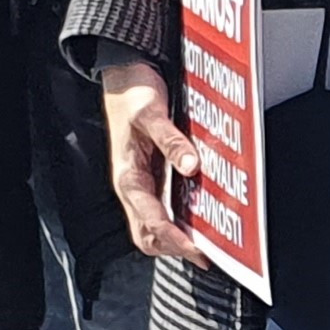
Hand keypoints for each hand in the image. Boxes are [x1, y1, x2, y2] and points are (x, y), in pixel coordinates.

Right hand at [102, 59, 208, 262]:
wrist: (123, 75)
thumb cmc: (132, 93)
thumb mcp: (152, 113)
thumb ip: (171, 141)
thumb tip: (191, 167)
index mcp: (127, 176)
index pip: (151, 222)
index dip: (176, 240)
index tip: (199, 251)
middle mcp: (132, 186)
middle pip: (148, 235)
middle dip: (175, 249)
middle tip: (206, 254)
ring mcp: (140, 182)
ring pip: (154, 225)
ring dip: (177, 237)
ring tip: (207, 242)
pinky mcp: (149, 175)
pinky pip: (162, 208)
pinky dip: (179, 218)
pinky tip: (200, 216)